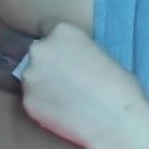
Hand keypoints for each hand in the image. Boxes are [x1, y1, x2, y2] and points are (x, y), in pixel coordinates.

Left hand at [19, 22, 147, 147]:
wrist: (116, 121)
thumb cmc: (121, 87)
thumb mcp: (101, 55)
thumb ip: (78, 53)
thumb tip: (71, 62)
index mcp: (62, 32)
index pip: (47, 28)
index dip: (58, 44)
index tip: (66, 55)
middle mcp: (39, 50)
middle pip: (37, 53)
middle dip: (48, 64)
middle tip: (68, 80)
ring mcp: (29, 77)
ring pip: (32, 78)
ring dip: (44, 85)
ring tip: (67, 101)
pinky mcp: (27, 102)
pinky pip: (33, 100)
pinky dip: (44, 106)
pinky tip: (63, 113)